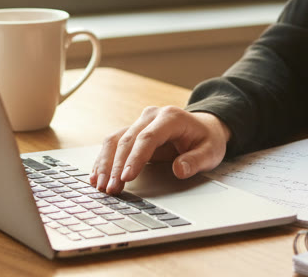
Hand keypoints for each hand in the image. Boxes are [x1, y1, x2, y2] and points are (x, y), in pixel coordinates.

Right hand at [90, 106, 230, 194]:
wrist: (204, 127)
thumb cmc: (207, 140)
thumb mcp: (211, 152)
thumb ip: (196, 161)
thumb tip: (179, 170)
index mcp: (170, 118)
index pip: (148, 138)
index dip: (135, 158)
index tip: (127, 177)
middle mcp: (151, 116)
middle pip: (127, 139)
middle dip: (116, 166)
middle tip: (111, 189)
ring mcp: (140, 122)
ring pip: (115, 140)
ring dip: (105, 163)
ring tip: (100, 186)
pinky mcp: (133, 132)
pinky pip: (114, 143)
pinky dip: (104, 160)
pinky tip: (96, 176)